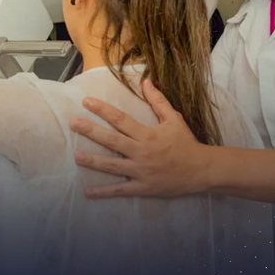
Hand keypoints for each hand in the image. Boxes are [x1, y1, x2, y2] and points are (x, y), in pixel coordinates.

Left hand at [70, 79, 210, 197]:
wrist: (202, 170)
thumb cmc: (186, 143)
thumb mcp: (174, 119)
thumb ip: (158, 101)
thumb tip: (146, 81)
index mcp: (148, 135)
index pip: (121, 119)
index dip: (103, 110)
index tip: (86, 101)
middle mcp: (142, 152)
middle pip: (112, 140)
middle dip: (91, 131)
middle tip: (73, 123)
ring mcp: (141, 171)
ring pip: (112, 166)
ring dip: (93, 161)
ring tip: (76, 156)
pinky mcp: (142, 187)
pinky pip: (121, 190)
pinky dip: (104, 192)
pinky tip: (88, 192)